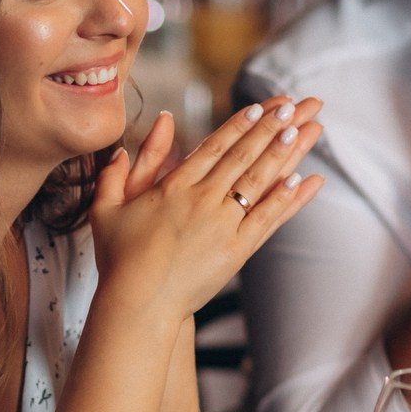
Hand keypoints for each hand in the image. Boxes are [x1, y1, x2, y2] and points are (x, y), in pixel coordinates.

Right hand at [89, 96, 323, 321]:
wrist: (138, 304)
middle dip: (270, 129)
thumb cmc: (119, 261)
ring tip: (304, 131)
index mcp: (174, 187)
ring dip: (283, 154)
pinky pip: (266, 220)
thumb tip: (120, 151)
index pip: (213, 147)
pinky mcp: (235, 252)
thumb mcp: (106, 211)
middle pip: (242, 157)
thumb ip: (113, 177)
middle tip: (293, 107)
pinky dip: (285, 199)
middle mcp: (202, 200)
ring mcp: (222, 225)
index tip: (258, 108)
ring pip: (259, 182)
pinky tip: (302, 180)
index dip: (238, 125)